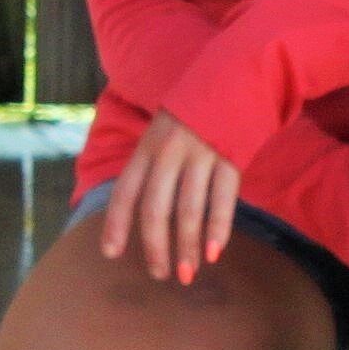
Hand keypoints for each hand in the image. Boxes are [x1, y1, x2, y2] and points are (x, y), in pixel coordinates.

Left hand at [100, 112, 240, 285]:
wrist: (237, 74)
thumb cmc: (196, 112)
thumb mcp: (164, 131)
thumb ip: (152, 165)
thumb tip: (140, 210)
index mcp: (147, 146)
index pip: (125, 191)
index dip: (116, 224)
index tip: (111, 254)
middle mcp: (169, 151)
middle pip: (155, 207)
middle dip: (155, 246)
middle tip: (159, 275)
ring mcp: (201, 153)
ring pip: (189, 209)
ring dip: (187, 246)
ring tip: (187, 274)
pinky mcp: (231, 156)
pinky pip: (222, 198)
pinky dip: (219, 227)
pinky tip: (215, 252)